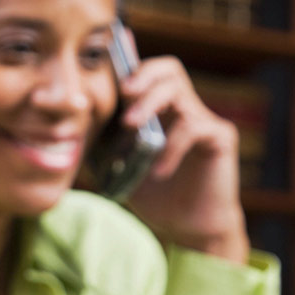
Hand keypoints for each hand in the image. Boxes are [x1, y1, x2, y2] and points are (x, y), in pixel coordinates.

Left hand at [119, 53, 249, 264]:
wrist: (188, 226)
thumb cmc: (155, 196)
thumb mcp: (121, 167)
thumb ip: (105, 145)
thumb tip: (75, 127)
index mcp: (159, 111)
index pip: (148, 73)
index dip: (130, 68)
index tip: (107, 76)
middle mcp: (183, 109)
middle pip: (169, 69)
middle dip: (143, 76)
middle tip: (124, 92)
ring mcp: (203, 120)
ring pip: (179, 91)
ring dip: (150, 103)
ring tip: (131, 125)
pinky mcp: (219, 137)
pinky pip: (193, 128)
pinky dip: (171, 147)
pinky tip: (158, 171)